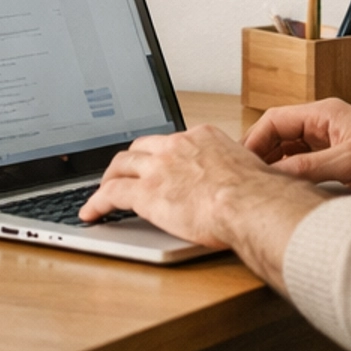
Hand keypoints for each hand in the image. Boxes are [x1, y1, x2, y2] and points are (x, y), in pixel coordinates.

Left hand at [79, 123, 323, 288]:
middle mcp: (176, 146)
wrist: (250, 203)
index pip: (170, 141)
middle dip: (128, 161)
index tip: (157, 162)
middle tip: (121, 174)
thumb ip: (240, 174)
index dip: (159, 154)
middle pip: (139, 148)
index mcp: (201, 137)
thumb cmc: (259, 194)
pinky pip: (111, 194)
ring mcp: (158, 167)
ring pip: (120, 166)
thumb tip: (252, 187)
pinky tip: (91, 213)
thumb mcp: (251, 171)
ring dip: (109, 179)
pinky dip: (96, 202)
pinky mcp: (145, 193)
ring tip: (102, 192)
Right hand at [244, 96, 350, 193]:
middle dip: (261, 156)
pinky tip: (289, 196)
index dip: (254, 141)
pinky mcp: (343, 164)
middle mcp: (327, 126)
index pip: (275, 120)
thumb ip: (309, 168)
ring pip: (292, 154)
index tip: (240, 164)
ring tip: (262, 191)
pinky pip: (307, 168)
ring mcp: (334, 145)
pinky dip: (294, 180)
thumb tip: (272, 176)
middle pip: (280, 137)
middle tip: (246, 181)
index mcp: (325, 114)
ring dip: (277, 170)